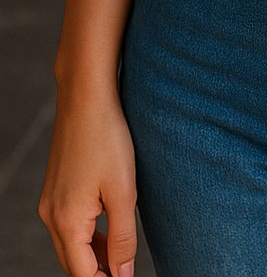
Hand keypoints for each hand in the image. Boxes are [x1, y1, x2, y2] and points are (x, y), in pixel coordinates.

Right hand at [38, 85, 137, 276]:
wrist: (86, 98)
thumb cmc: (108, 139)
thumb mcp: (124, 192)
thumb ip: (122, 238)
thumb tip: (122, 275)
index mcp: (66, 222)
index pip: (83, 274)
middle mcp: (51, 216)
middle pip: (73, 263)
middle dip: (98, 272)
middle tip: (126, 270)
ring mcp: (50, 202)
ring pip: (70, 245)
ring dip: (93, 255)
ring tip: (121, 255)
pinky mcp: (55, 189)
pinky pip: (69, 225)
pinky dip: (87, 235)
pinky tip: (108, 227)